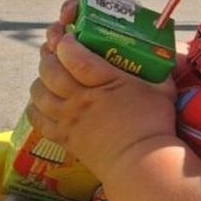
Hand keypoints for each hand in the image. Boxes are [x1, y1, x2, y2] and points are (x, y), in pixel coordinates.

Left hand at [29, 0, 176, 179]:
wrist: (142, 165)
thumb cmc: (155, 125)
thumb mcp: (162, 90)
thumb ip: (160, 70)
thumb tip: (166, 55)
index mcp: (104, 82)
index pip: (73, 55)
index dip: (66, 42)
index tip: (69, 35)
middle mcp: (80, 99)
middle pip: (50, 70)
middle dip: (48, 54)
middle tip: (55, 48)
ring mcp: (69, 119)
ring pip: (39, 92)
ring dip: (40, 78)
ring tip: (49, 73)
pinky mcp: (64, 138)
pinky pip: (37, 119)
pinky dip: (34, 106)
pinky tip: (42, 101)